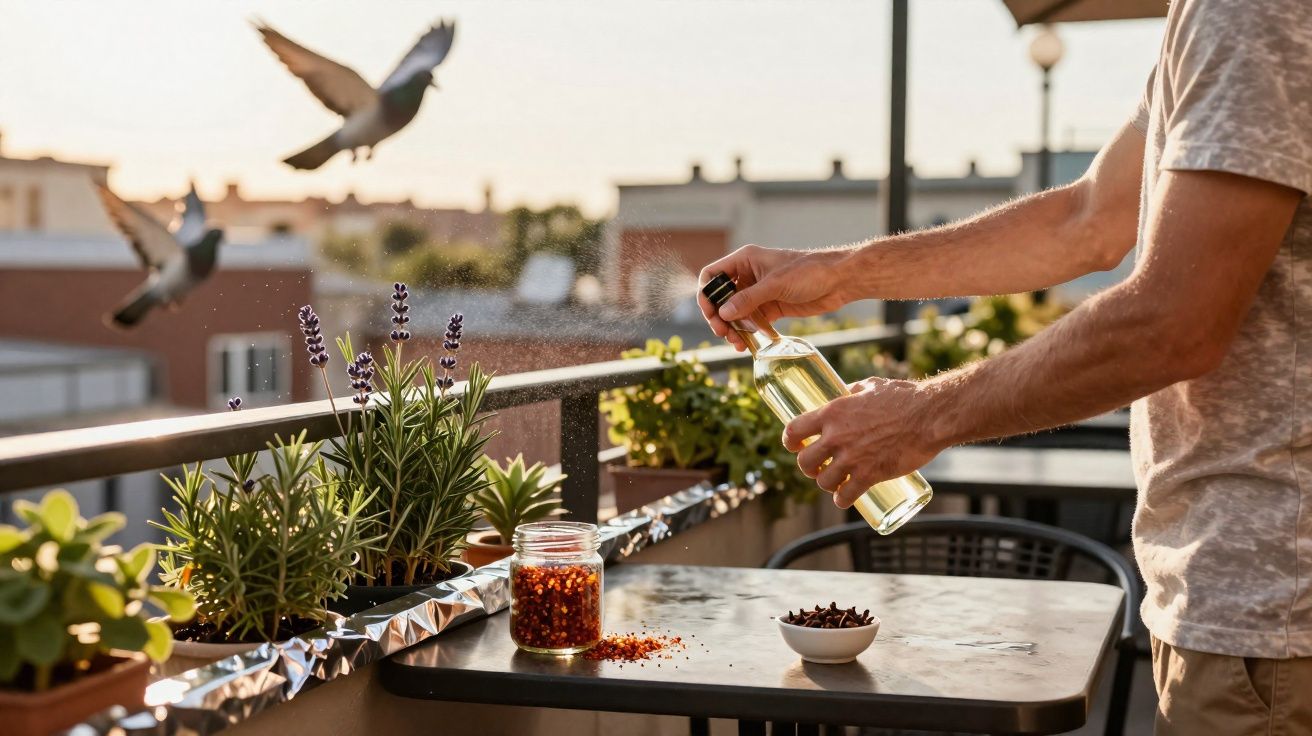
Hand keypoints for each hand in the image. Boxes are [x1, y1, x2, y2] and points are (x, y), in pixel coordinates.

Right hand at [698, 245, 849, 350]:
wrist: (839, 280)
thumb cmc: (809, 271)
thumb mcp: (776, 284)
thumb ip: (749, 299)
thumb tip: (724, 313)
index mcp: (745, 261)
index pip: (712, 275)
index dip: (706, 294)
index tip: (711, 314)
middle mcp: (748, 276)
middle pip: (720, 298)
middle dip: (718, 317)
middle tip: (723, 333)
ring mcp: (759, 293)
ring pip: (735, 313)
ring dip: (731, 329)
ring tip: (735, 343)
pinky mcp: (770, 308)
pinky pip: (751, 323)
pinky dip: (747, 334)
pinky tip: (746, 345)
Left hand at [782, 378, 943, 507]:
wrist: (929, 417)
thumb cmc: (904, 397)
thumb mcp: (871, 386)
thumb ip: (853, 392)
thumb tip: (846, 393)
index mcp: (832, 413)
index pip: (794, 430)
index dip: (790, 441)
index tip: (795, 446)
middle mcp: (836, 437)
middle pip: (804, 462)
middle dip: (809, 467)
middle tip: (818, 466)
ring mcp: (852, 458)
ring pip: (823, 482)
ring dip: (827, 484)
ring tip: (834, 482)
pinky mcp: (869, 476)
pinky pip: (846, 496)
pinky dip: (843, 500)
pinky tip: (844, 498)